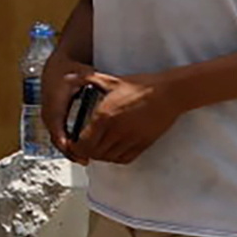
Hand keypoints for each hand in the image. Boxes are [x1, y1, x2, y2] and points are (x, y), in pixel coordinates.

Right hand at [38, 47, 93, 152]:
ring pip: (57, 139)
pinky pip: (58, 136)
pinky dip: (67, 145)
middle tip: (85, 159)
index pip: (57, 127)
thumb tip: (94, 80)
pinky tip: (79, 150)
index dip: (66, 142)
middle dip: (70, 151)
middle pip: (57, 138)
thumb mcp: (81, 74)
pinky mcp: (53, 119)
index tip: (77, 151)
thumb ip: (88, 78)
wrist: (56, 67)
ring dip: (69, 150)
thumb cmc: (69, 69)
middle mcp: (49, 112)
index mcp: (55, 103)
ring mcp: (49, 117)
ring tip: (84, 158)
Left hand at [69, 71, 184, 163]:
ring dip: (100, 154)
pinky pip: (124, 159)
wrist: (168, 93)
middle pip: (93, 153)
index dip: (75, 146)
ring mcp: (130, 139)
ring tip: (96, 146)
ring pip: (108, 157)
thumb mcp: (111, 80)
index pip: (83, 143)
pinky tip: (112, 149)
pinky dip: (115, 157)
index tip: (73, 142)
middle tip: (83, 145)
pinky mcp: (143, 144)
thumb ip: (86, 79)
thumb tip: (67, 77)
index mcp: (104, 116)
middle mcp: (116, 131)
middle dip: (85, 151)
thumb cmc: (141, 86)